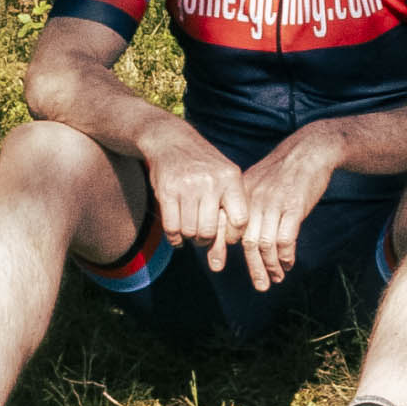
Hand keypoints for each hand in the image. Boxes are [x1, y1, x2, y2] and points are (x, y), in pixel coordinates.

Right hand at [142, 123, 247, 258]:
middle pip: (211, 231)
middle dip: (206, 239)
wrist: (171, 140)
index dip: (232, 234)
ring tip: (190, 228)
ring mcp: (187, 186)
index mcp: (231, 177)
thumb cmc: (203, 169)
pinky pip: (171, 228)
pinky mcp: (166, 191)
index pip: (240, 221)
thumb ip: (225, 218)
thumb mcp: (222, 183)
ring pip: (190, 231)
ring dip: (189, 237)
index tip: (224, 232)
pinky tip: (177, 233)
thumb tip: (217, 265)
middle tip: (203, 234)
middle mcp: (210, 181)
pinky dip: (174, 238)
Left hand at [231, 128, 352, 290]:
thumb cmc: (283, 171)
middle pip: (246, 242)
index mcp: (241, 195)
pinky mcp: (293, 206)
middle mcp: (253, 200)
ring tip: (277, 278)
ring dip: (271, 265)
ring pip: (266, 244)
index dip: (223, 250)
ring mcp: (273, 204)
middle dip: (254, 267)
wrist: (309, 151)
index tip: (221, 267)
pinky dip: (286, 255)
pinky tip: (289, 263)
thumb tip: (237, 234)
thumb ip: (245, 206)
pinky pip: (286, 238)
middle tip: (261, 285)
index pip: (227, 228)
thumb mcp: (256, 181)